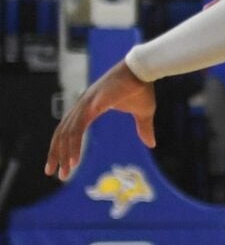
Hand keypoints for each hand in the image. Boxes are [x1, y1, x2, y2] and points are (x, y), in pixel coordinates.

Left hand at [47, 61, 154, 178]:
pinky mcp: (90, 106)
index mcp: (89, 107)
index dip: (63, 146)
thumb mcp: (143, 113)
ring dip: (62, 155)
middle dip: (56, 154)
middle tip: (52, 172)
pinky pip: (76, 130)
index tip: (63, 163)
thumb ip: (143, 129)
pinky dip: (73, 146)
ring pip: (66, 134)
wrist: (142, 72)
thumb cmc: (141, 88)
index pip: (69, 129)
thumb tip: (151, 144)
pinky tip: (73, 160)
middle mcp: (82, 106)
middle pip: (61, 134)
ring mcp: (84, 105)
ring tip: (63, 172)